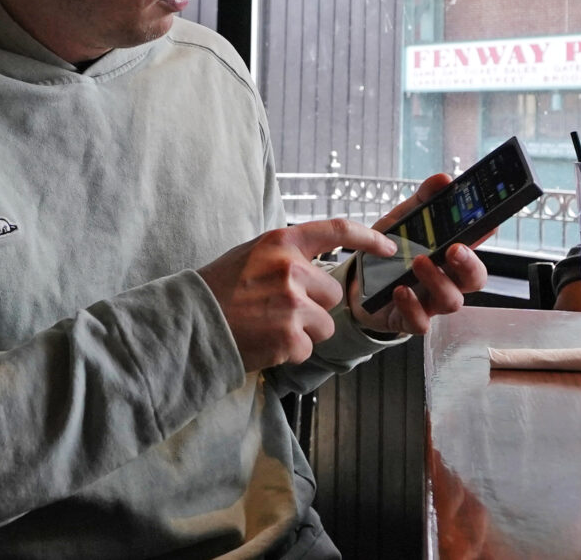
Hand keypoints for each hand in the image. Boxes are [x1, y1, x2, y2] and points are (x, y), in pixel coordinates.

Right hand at [200, 219, 395, 371]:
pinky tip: (265, 342)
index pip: (337, 230)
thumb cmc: (219, 289)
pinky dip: (289, 351)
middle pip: (332, 293)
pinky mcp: (289, 336)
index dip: (369, 238)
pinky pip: (307, 348)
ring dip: (304, 331)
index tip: (390, 246)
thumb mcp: (252, 255)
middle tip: (278, 309)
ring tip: (269, 326)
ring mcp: (292, 303)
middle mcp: (291, 269)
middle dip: (314, 306)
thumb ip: (287, 256)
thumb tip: (320, 264)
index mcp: (282, 242)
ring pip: (325, 325)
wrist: (191, 323)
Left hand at [350, 174, 488, 334]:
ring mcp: (430, 303)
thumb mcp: (402, 222)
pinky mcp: (409, 320)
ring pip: (452, 301)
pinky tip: (399, 290)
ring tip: (419, 262)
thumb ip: (422, 201)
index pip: (476, 247)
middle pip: (475, 279)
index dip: (485, 237)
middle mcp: (446, 280)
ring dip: (438, 281)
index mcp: (448, 257)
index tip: (488, 223)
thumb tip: (443, 179)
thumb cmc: (389, 254)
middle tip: (454, 248)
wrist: (357, 284)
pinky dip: (412, 306)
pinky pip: (420, 322)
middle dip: (470, 264)